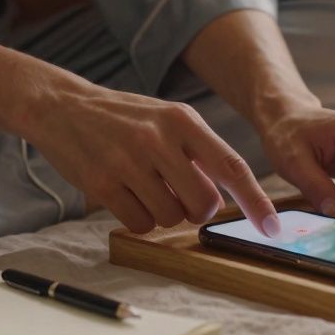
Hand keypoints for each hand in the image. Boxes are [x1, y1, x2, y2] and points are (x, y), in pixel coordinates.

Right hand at [23, 80, 279, 236]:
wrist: (61, 107)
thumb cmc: (124, 118)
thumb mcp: (166, 117)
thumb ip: (198, 151)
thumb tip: (229, 196)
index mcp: (182, 120)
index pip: (232, 167)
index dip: (256, 201)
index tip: (273, 228)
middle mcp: (158, 139)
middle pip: (203, 204)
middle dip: (198, 211)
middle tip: (180, 197)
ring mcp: (128, 162)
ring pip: (171, 217)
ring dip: (163, 213)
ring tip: (144, 186)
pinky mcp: (102, 184)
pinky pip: (140, 224)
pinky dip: (138, 218)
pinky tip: (125, 194)